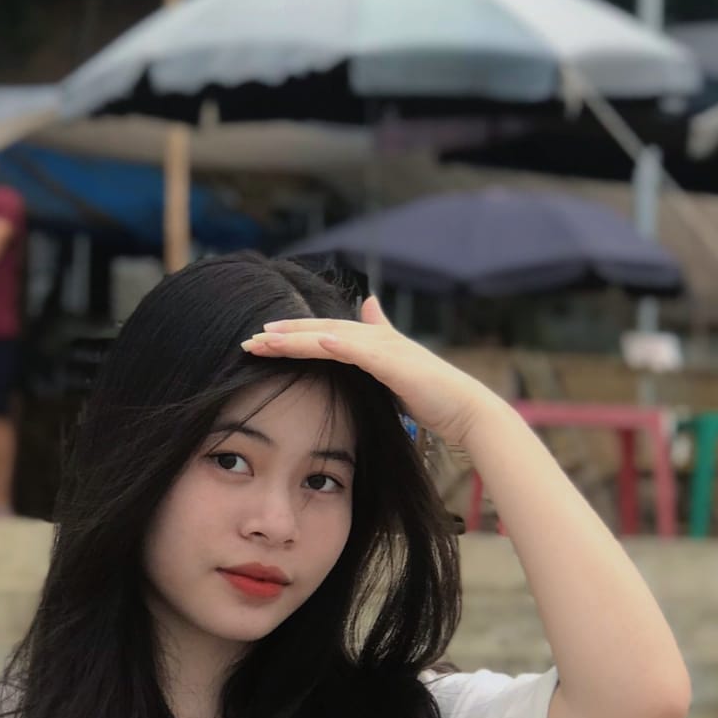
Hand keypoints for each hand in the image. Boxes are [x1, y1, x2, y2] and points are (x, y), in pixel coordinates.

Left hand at [241, 294, 507, 451]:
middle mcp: (377, 339)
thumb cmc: (434, 398)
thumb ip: (380, 340)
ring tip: (267, 339)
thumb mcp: (397, 369)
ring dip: (298, 336)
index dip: (293, 335)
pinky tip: (316, 341)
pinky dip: (337, 343)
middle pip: (321, 330)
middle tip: (250, 338)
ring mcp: (386, 348)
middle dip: (284, 334)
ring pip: (332, 336)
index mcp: (373, 343)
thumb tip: (369, 305)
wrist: (467, 411)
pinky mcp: (395, 362)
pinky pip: (360, 351)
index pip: (324, 334)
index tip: (262, 339)